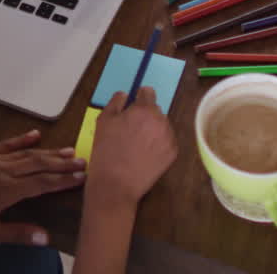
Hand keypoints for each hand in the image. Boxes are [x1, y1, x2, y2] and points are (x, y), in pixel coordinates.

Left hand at [0, 130, 85, 244]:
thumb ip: (15, 233)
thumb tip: (44, 238)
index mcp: (5, 191)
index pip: (41, 183)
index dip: (63, 180)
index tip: (82, 177)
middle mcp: (2, 171)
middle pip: (39, 164)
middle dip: (62, 163)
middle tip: (83, 161)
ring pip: (26, 153)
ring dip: (49, 152)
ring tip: (69, 150)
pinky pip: (6, 144)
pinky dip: (22, 139)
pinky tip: (35, 135)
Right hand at [86, 88, 177, 209]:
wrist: (116, 184)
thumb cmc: (107, 151)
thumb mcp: (103, 120)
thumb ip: (115, 102)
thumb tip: (124, 95)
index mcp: (144, 109)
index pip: (148, 92)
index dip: (139, 97)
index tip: (133, 105)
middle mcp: (161, 121)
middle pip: (155, 110)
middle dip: (145, 115)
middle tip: (130, 129)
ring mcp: (169, 138)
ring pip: (162, 126)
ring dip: (152, 129)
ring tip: (137, 144)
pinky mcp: (172, 154)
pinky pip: (166, 141)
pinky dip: (158, 144)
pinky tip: (144, 153)